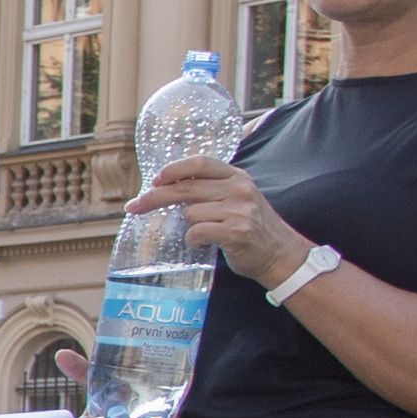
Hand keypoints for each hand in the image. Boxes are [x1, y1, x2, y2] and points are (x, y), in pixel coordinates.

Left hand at [142, 155, 301, 288]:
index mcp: (237, 177)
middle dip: (155, 197)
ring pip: (191, 213)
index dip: (173, 169)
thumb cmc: (252, 228)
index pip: (201, 163)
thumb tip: (167, 189)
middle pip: (186, 188)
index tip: (154, 179)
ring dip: (188, 227)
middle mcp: (239, 189)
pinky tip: (203, 244)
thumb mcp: (238, 199)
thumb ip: (212, 190)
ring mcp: (239, 210)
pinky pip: (198, 232)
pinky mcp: (236, 232)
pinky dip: (194, 241)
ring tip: (203, 235)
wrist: (281, 254)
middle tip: (135, 206)